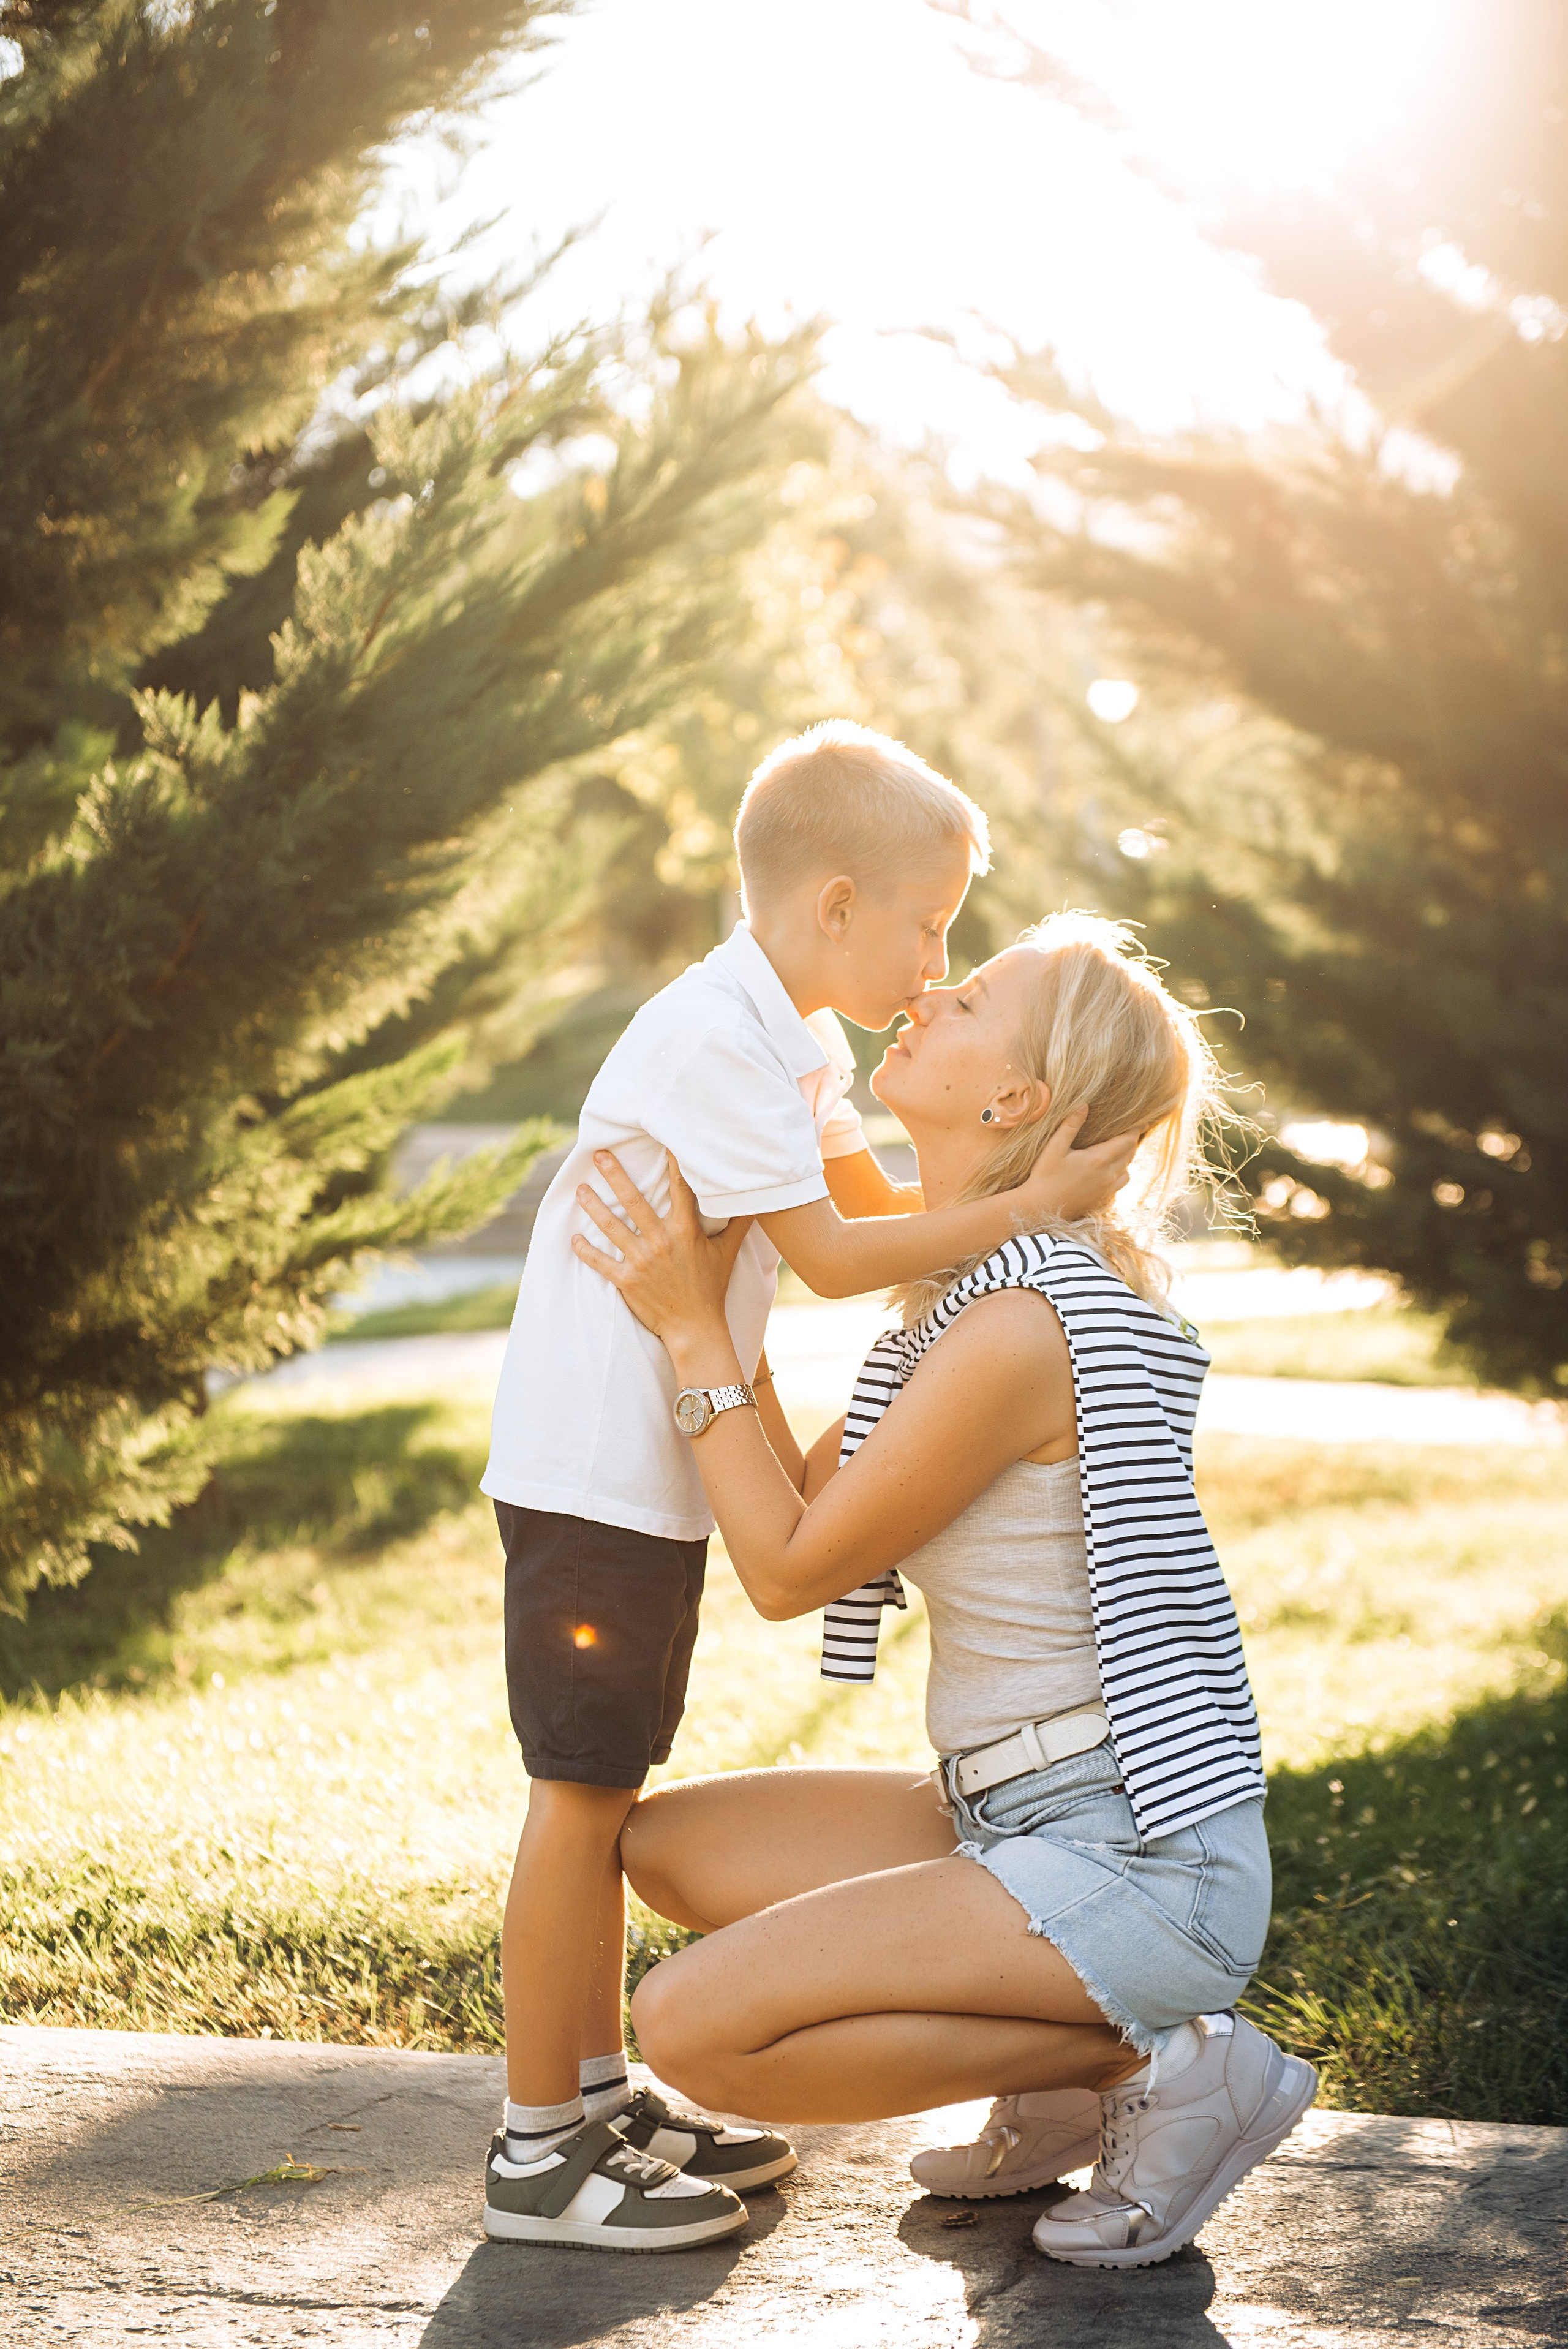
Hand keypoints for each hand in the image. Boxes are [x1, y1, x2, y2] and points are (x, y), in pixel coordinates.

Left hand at [571, 1150, 751, 1344]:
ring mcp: (641, 1261)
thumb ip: (740, 1224)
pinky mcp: (626, 1281)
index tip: (660, 1139)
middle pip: (633, 1201)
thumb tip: (758, 1201)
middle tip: (598, 1154)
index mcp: (685, 1231)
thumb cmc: (711, 1288)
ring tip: (580, 1189)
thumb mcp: (727, 1253)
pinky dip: (585, 1250)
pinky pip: (600, 1262)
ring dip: (593, 1206)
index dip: (671, 1162)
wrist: (695, 1328)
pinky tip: (573, 1237)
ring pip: (611, 1227)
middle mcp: (661, 1242)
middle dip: (614, 1175)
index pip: (679, 1188)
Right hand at [1015, 1104, 1138, 1222]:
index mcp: (1099, 1159)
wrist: (1040, 1207)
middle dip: (1132, 1139)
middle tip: (1132, 1128)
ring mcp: (1107, 1188)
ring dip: (1128, 1155)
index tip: (1143, 1120)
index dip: (1136, 1129)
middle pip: (1130, 1153)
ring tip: (1123, 1145)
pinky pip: (1121, 1181)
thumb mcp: (1054, 1147)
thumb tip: (1084, 1104)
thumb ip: (1070, 1125)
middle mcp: (1108, 1174)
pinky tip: (1114, 1167)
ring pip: (1127, 1167)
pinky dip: (1123, 1171)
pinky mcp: (1102, 1197)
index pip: (1127, 1141)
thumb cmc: (1045, 1175)